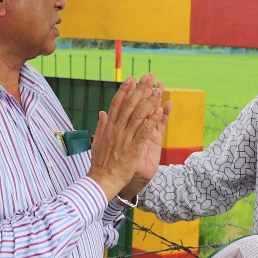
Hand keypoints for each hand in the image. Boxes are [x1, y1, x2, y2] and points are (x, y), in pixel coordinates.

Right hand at [88, 75, 166, 198]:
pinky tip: (159, 110)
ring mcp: (124, 139)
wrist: (101, 181)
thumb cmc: (100, 164)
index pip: (117, 104)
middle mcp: (116, 130)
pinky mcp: (133, 149)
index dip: (125, 90)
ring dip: (149, 101)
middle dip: (140, 89)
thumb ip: (101, 126)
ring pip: (138, 116)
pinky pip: (144, 132)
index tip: (132, 79)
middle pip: (129, 105)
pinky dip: (151, 120)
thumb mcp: (98, 142)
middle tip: (148, 76)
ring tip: (158, 89)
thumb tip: (102, 113)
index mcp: (108, 128)